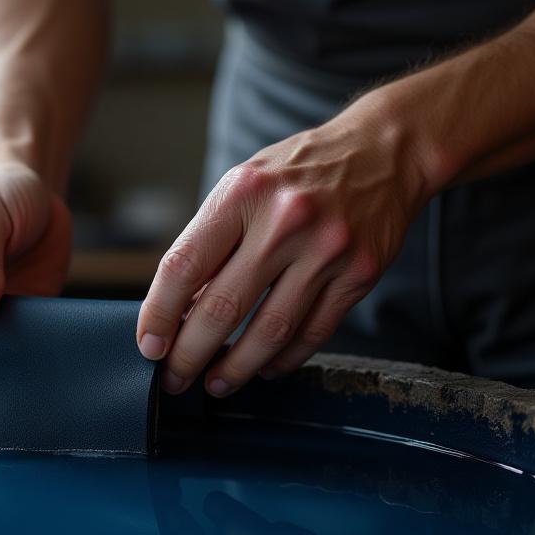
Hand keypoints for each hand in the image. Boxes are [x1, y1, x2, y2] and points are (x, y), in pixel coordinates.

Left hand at [136, 106, 430, 394]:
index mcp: (243, 192)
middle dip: (190, 354)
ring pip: (270, 331)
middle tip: (174, 378)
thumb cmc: (298, 173)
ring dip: (236, 367)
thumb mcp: (245, 186)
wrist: (384, 151)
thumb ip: (212, 241)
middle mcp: (284, 220)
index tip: (149, 346)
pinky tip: (264, 367)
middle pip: (223, 307)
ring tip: (216, 383)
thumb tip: (177, 312)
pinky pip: (313, 333)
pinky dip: (283, 358)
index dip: (159, 314)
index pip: (184, 265)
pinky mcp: (359, 273)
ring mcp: (326, 248)